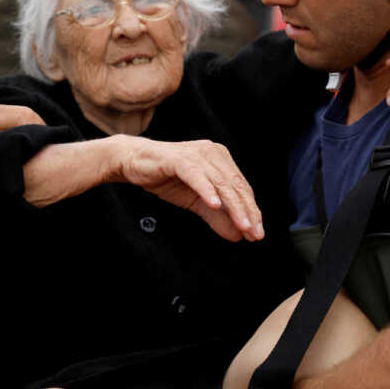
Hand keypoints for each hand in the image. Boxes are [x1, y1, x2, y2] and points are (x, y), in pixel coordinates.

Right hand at [111, 137, 263, 241]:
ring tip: (242, 225)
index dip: (251, 211)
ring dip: (233, 206)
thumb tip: (238, 235)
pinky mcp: (179, 159)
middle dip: (247, 212)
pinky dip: (207, 190)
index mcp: (220, 159)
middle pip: (235, 185)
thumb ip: (215, 216)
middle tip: (254, 233)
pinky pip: (196, 176)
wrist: (133, 162)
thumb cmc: (165, 177)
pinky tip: (215, 205)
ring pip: (221, 183)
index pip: (241, 187)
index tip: (256, 233)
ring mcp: (197, 154)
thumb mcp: (194, 201)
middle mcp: (213, 153)